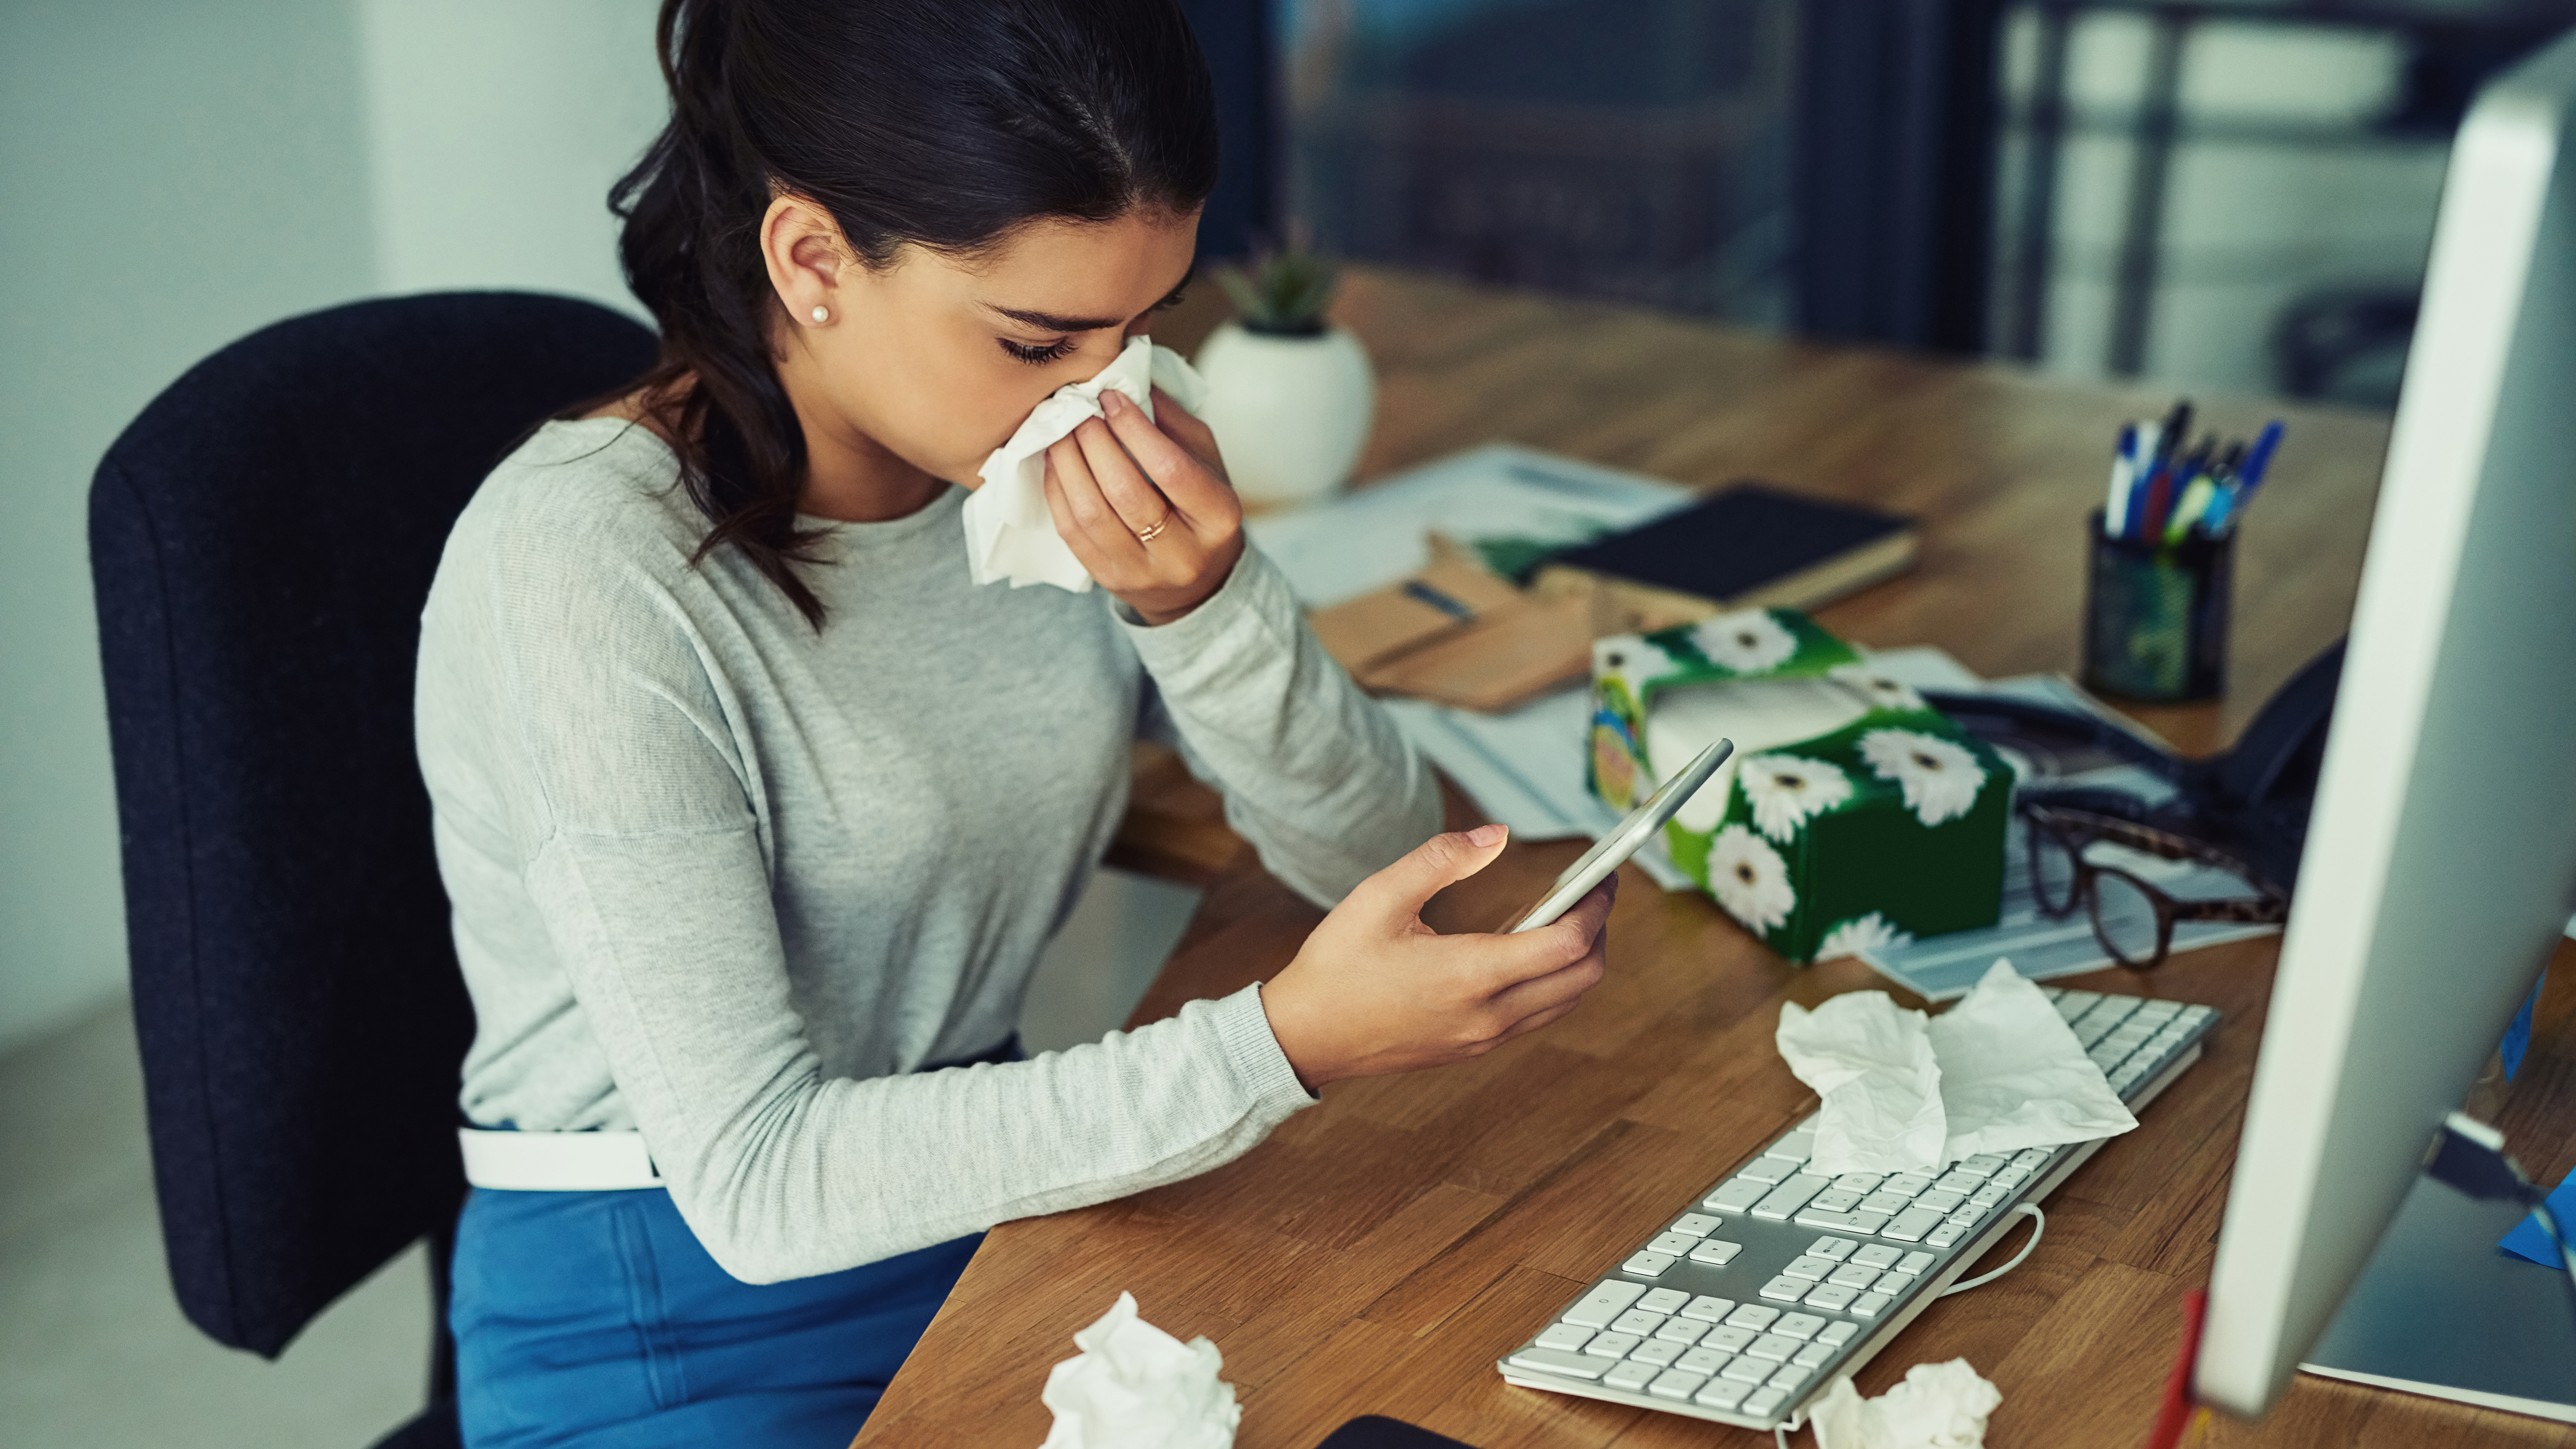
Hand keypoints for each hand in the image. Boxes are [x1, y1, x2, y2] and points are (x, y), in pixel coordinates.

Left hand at [1041, 387, 1244, 625]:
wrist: (1197, 582)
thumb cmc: (1199, 508)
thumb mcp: (1205, 461)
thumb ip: (1172, 422)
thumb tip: (1128, 379)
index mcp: (1218, 516)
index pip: (1170, 468)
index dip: (1134, 428)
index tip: (1111, 397)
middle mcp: (1183, 552)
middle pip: (1126, 491)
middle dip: (1095, 442)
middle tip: (1078, 408)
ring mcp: (1143, 572)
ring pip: (1093, 514)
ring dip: (1069, 463)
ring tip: (1061, 430)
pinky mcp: (1109, 580)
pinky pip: (1072, 531)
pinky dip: (1057, 489)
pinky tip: (1055, 461)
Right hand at [1260, 822, 1616, 1091]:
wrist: (1303, 1037)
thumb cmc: (1336, 965)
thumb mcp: (1379, 896)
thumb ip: (1441, 859)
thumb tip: (1497, 836)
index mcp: (1469, 976)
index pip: (1567, 945)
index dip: (1596, 907)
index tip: (1603, 876)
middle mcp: (1487, 1015)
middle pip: (1582, 977)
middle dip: (1600, 931)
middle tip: (1594, 892)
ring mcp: (1483, 1038)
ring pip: (1564, 1001)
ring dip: (1579, 958)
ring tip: (1565, 914)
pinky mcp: (1473, 1048)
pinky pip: (1536, 1015)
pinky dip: (1551, 981)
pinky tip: (1526, 948)